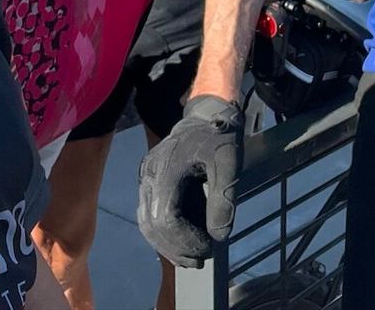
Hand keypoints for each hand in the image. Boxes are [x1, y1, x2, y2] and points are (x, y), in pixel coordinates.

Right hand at [137, 94, 243, 266]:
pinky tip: (183, 243)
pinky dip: (163, 233)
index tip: (209, 248)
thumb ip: (224, 198)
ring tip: (193, 257)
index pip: (166, 218)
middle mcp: (149, 174)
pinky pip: (148, 214)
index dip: (186, 241)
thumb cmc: (219, 136)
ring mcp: (145, 178)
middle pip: (152, 224)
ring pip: (146, 222)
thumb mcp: (229, 163)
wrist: (206, 114)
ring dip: (167, 245)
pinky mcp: (149, 182)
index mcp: (166, 168)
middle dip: (176, 248)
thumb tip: (219, 237)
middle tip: (201, 259)